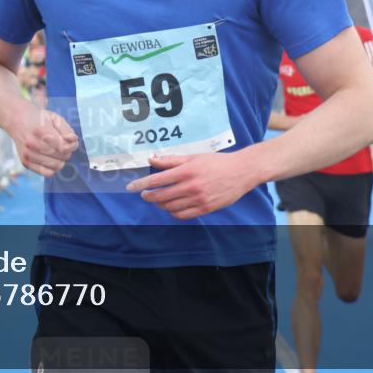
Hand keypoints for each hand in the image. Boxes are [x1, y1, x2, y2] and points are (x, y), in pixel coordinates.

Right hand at [7, 105, 77, 176]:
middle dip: (67, 152)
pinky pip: (47, 173)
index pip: (63, 147)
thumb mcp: (55, 118)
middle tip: (63, 146)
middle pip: (61, 157)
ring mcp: (27, 154)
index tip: (71, 142)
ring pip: (55, 166)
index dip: (71, 146)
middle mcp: (32, 144)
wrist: (18, 120)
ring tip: (57, 152)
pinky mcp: (25, 162)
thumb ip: (67, 130)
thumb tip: (73, 142)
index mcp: (40, 130)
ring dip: (61, 160)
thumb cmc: (39, 119)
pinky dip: (53, 168)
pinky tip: (51, 159)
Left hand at [125, 151, 259, 219]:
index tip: (131, 187)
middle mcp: (191, 186)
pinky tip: (171, 207)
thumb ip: (171, 160)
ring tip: (158, 199)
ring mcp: (198, 199)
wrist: (241, 172)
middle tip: (144, 195)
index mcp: (186, 171)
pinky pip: (183, 215)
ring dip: (160, 204)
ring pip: (170, 207)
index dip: (141, 184)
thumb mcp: (193, 157)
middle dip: (148, 196)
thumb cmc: (216, 162)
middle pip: (161, 195)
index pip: (157, 180)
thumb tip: (152, 160)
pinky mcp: (206, 209)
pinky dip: (173, 212)